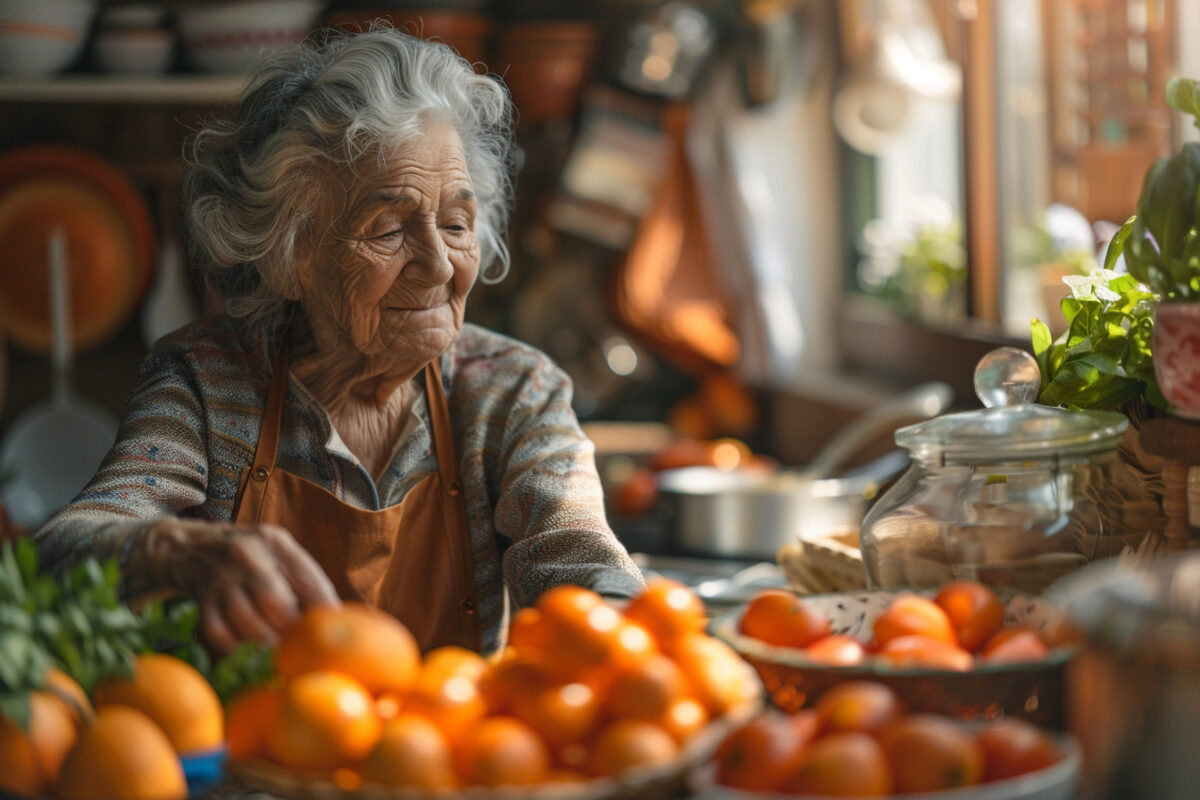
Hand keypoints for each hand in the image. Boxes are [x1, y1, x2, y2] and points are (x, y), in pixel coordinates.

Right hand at [129, 519, 339, 652]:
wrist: (183, 548)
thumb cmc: (245, 557)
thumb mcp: (275, 553)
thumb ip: (300, 579)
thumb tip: (335, 618)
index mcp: (274, 541)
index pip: (307, 577)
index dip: (325, 608)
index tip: (336, 631)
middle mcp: (246, 554)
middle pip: (275, 600)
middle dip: (293, 631)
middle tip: (306, 653)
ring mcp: (219, 578)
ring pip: (247, 620)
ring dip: (267, 645)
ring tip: (284, 662)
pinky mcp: (199, 600)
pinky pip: (220, 633)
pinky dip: (238, 649)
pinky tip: (251, 661)